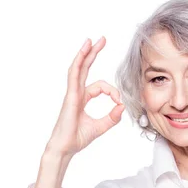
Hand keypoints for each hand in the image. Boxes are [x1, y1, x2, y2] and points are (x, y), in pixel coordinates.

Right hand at [46, 36, 124, 156]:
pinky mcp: (70, 96)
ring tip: (91, 40)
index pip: (100, 86)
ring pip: (78, 68)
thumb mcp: (101, 127)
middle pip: (85, 68)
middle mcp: (76, 93)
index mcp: (82, 98)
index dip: (113, 91)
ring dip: (85, 53)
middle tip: (102, 40)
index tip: (119, 102)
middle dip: (93, 53)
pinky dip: (79, 63)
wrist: (65, 148)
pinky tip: (84, 52)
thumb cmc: (77, 138)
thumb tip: (122, 106)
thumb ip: (112, 117)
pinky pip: (74, 76)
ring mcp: (72, 93)